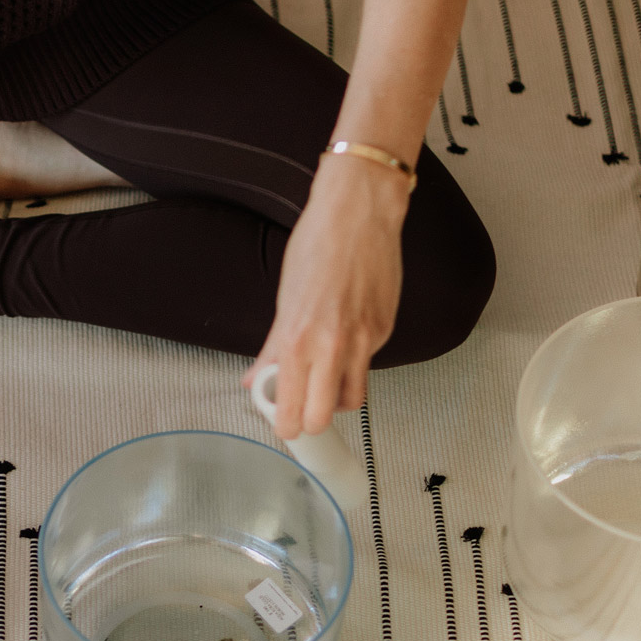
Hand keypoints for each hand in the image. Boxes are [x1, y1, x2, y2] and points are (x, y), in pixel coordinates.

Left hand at [246, 156, 408, 439]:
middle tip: (303, 411)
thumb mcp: (284, 299)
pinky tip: (344, 341)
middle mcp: (332, 346)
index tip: (282, 424)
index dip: (286, 426)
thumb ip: (271, 347)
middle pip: (324, 418)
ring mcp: (364, 341)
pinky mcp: (385, 330)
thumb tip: (255, 377)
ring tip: (323, 382)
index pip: (292, 411)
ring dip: (337, 400)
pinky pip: (369, 364)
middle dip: (312, 422)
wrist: (358, 214)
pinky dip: (354, 363)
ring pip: (354, 399)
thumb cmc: (318, 245)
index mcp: (298, 340)